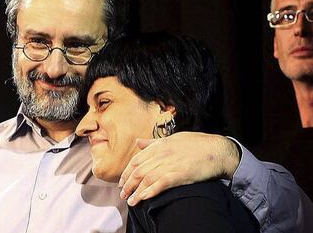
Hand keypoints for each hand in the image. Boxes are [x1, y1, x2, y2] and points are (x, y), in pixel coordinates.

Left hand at [118, 132, 239, 205]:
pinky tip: (142, 198)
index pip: (136, 160)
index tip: (122, 182)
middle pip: (138, 170)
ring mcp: (171, 164)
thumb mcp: (173, 138)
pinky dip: (149, 192)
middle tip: (122, 194)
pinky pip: (160, 184)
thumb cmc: (197, 144)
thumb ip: (154, 142)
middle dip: (128, 184)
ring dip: (136, 191)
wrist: (217, 150)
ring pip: (146, 178)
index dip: (126, 172)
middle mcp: (162, 153)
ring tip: (130, 201)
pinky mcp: (180, 174)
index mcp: (159, 145)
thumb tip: (138, 142)